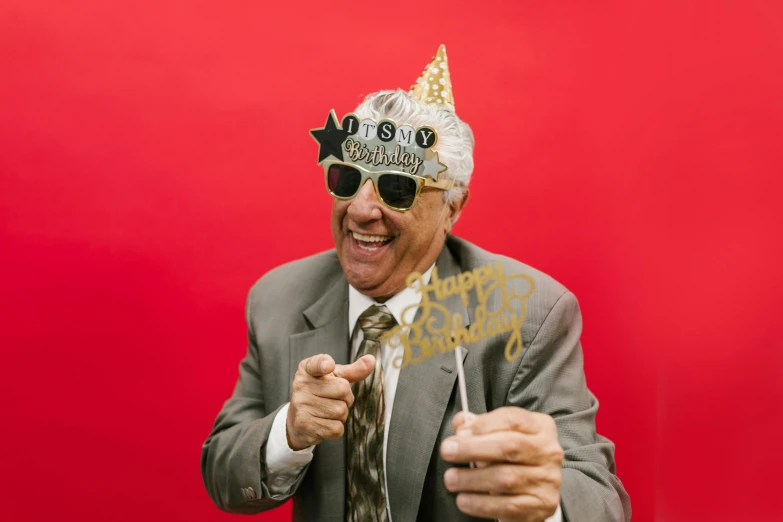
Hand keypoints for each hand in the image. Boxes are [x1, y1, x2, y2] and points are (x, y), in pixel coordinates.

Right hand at [286, 353, 374, 450]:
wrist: (296, 422)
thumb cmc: (319, 395)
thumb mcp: (333, 379)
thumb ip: (352, 371)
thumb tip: (372, 360)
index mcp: (307, 369)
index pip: (317, 363)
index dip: (324, 364)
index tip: (329, 366)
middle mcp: (301, 385)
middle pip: (342, 389)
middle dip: (346, 398)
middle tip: (333, 399)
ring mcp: (302, 405)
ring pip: (341, 411)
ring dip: (341, 414)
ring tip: (328, 412)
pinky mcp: (305, 424)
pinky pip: (336, 428)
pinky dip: (336, 428)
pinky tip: (324, 423)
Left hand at [440, 407, 563, 521]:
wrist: (537, 486)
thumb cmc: (513, 455)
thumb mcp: (501, 433)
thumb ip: (480, 426)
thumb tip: (460, 422)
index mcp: (540, 427)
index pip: (512, 419)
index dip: (483, 424)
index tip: (460, 432)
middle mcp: (548, 451)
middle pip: (509, 447)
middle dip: (473, 449)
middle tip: (448, 451)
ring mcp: (547, 480)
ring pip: (506, 479)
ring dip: (472, 479)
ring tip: (451, 479)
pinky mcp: (541, 506)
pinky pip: (508, 506)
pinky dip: (481, 504)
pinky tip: (464, 499)